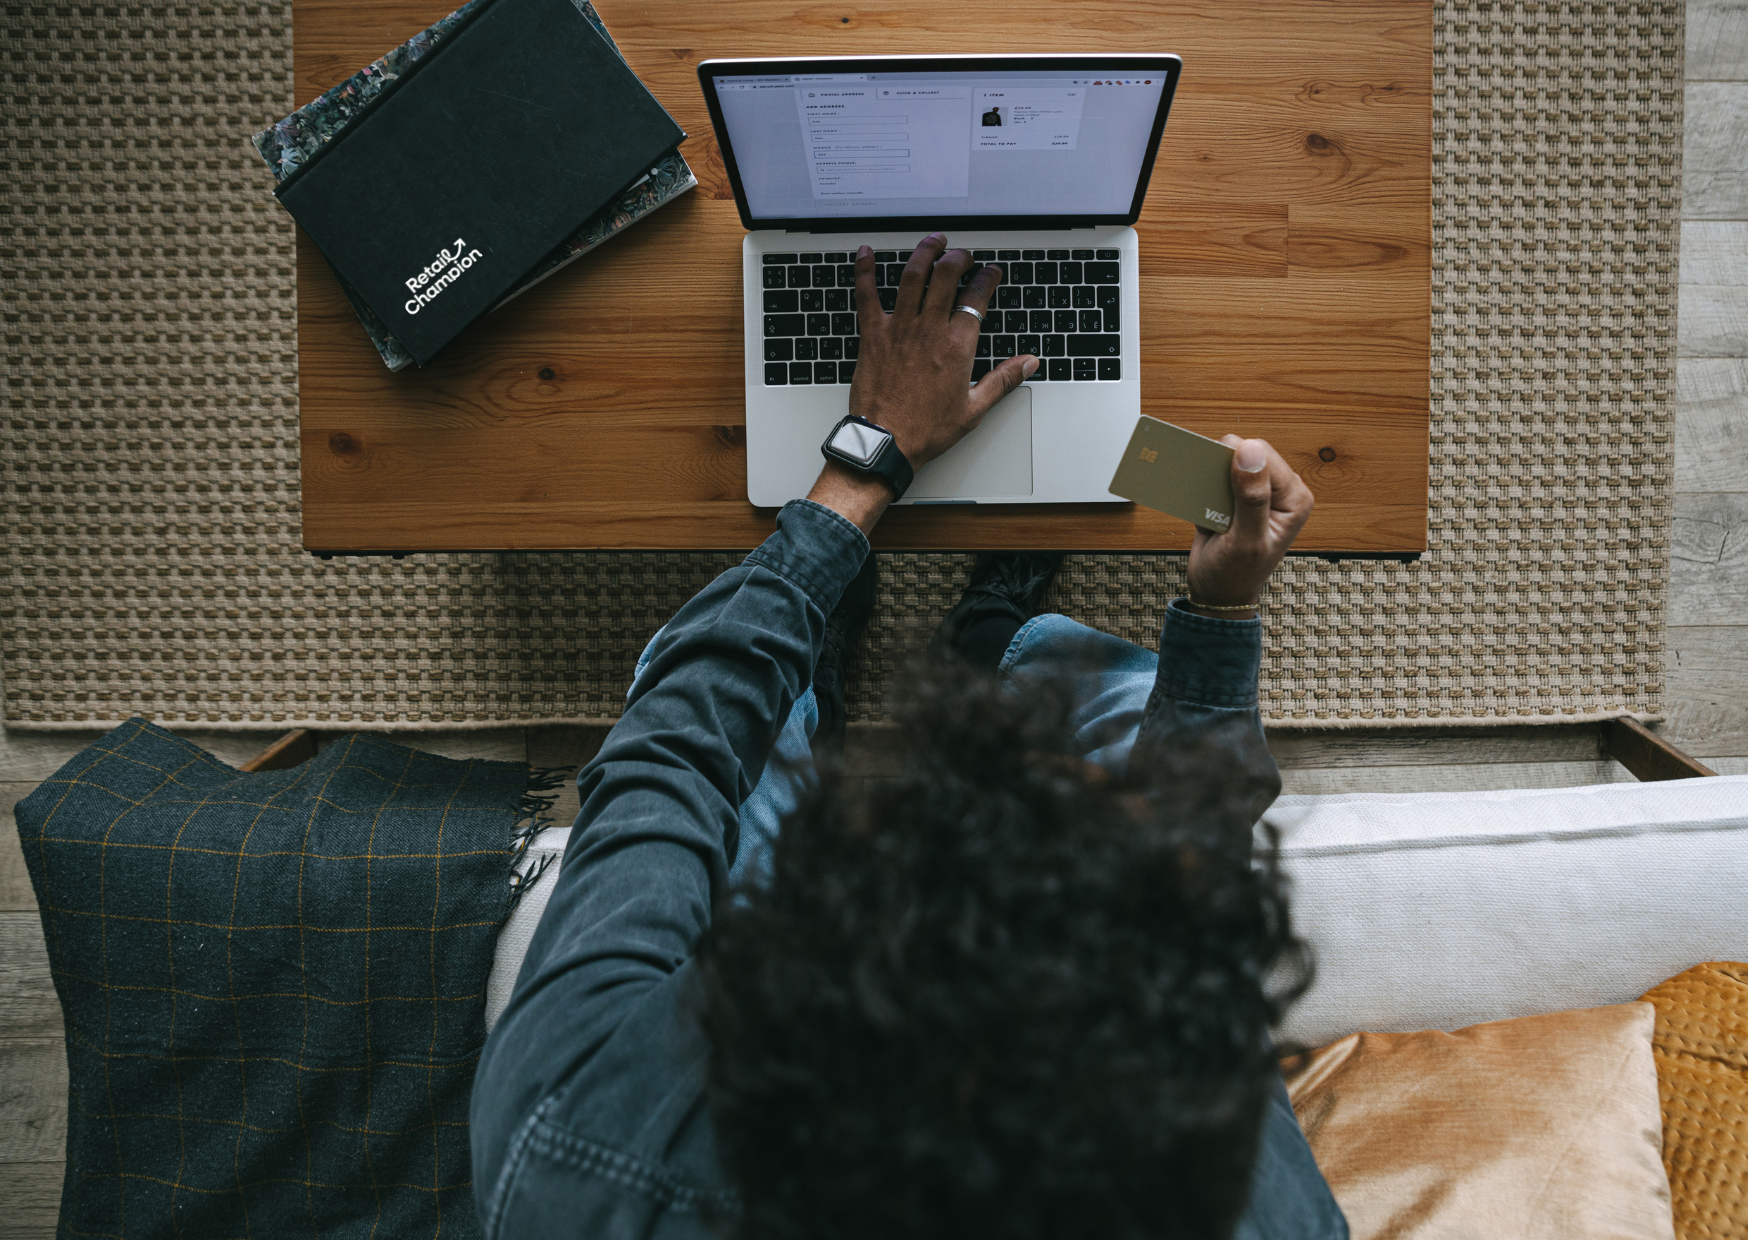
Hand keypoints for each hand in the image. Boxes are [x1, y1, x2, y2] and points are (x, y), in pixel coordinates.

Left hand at [806, 233, 1037, 534]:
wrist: (886, 442)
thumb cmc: (926, 429)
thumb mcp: (974, 408)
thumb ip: (1003, 380)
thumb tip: (1028, 363)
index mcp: (957, 345)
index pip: (977, 297)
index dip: (987, 278)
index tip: (991, 272)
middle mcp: (928, 330)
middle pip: (946, 275)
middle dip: (958, 257)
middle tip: (963, 254)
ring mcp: (899, 329)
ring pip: (912, 276)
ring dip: (924, 252)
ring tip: (932, 241)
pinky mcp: (873, 335)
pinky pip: (867, 295)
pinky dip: (865, 271)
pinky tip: (865, 253)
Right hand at [1183, 436, 1313, 617]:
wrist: (1218, 593)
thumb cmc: (1236, 574)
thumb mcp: (1246, 541)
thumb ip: (1252, 498)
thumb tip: (1250, 451)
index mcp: (1294, 497)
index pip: (1262, 456)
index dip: (1235, 463)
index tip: (1215, 486)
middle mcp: (1280, 490)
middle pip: (1246, 453)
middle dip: (1223, 471)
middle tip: (1212, 503)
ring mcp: (1258, 491)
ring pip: (1228, 461)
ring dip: (1211, 478)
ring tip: (1208, 507)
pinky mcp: (1237, 496)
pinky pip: (1217, 476)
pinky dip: (1204, 485)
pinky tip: (1204, 509)